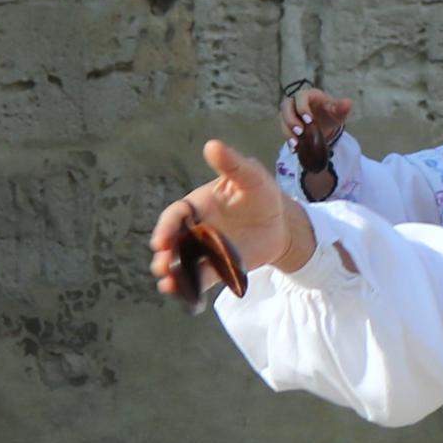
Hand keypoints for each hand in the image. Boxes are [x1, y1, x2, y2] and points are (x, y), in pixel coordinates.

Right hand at [150, 139, 313, 300]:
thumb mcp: (250, 175)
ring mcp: (205, 250)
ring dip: (174, 275)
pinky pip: (203, 278)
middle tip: (161, 267)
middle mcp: (195, 229)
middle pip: (174, 244)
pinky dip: (194, 288)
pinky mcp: (218, 267)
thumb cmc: (261, 192)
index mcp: (197, 205)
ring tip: (168, 284)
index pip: (175, 215)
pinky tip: (187, 297)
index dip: (166, 227)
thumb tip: (212, 145)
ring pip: (184, 264)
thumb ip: (231, 164)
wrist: (280, 222)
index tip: (161, 241)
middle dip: (165, 256)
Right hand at [283, 85, 353, 154]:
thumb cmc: (331, 113)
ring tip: (295, 144)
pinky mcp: (287, 124)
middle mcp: (296, 102)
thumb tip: (348, 103)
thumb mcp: (338, 112)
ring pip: (282, 119)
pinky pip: (284, 130)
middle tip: (299, 132)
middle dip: (291, 119)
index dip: (302, 107)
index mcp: (309, 95)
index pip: (301, 96)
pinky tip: (294, 149)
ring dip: (287, 131)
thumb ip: (341, 108)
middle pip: (286, 106)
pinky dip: (288, 140)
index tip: (308, 120)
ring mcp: (290, 113)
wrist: (326, 123)